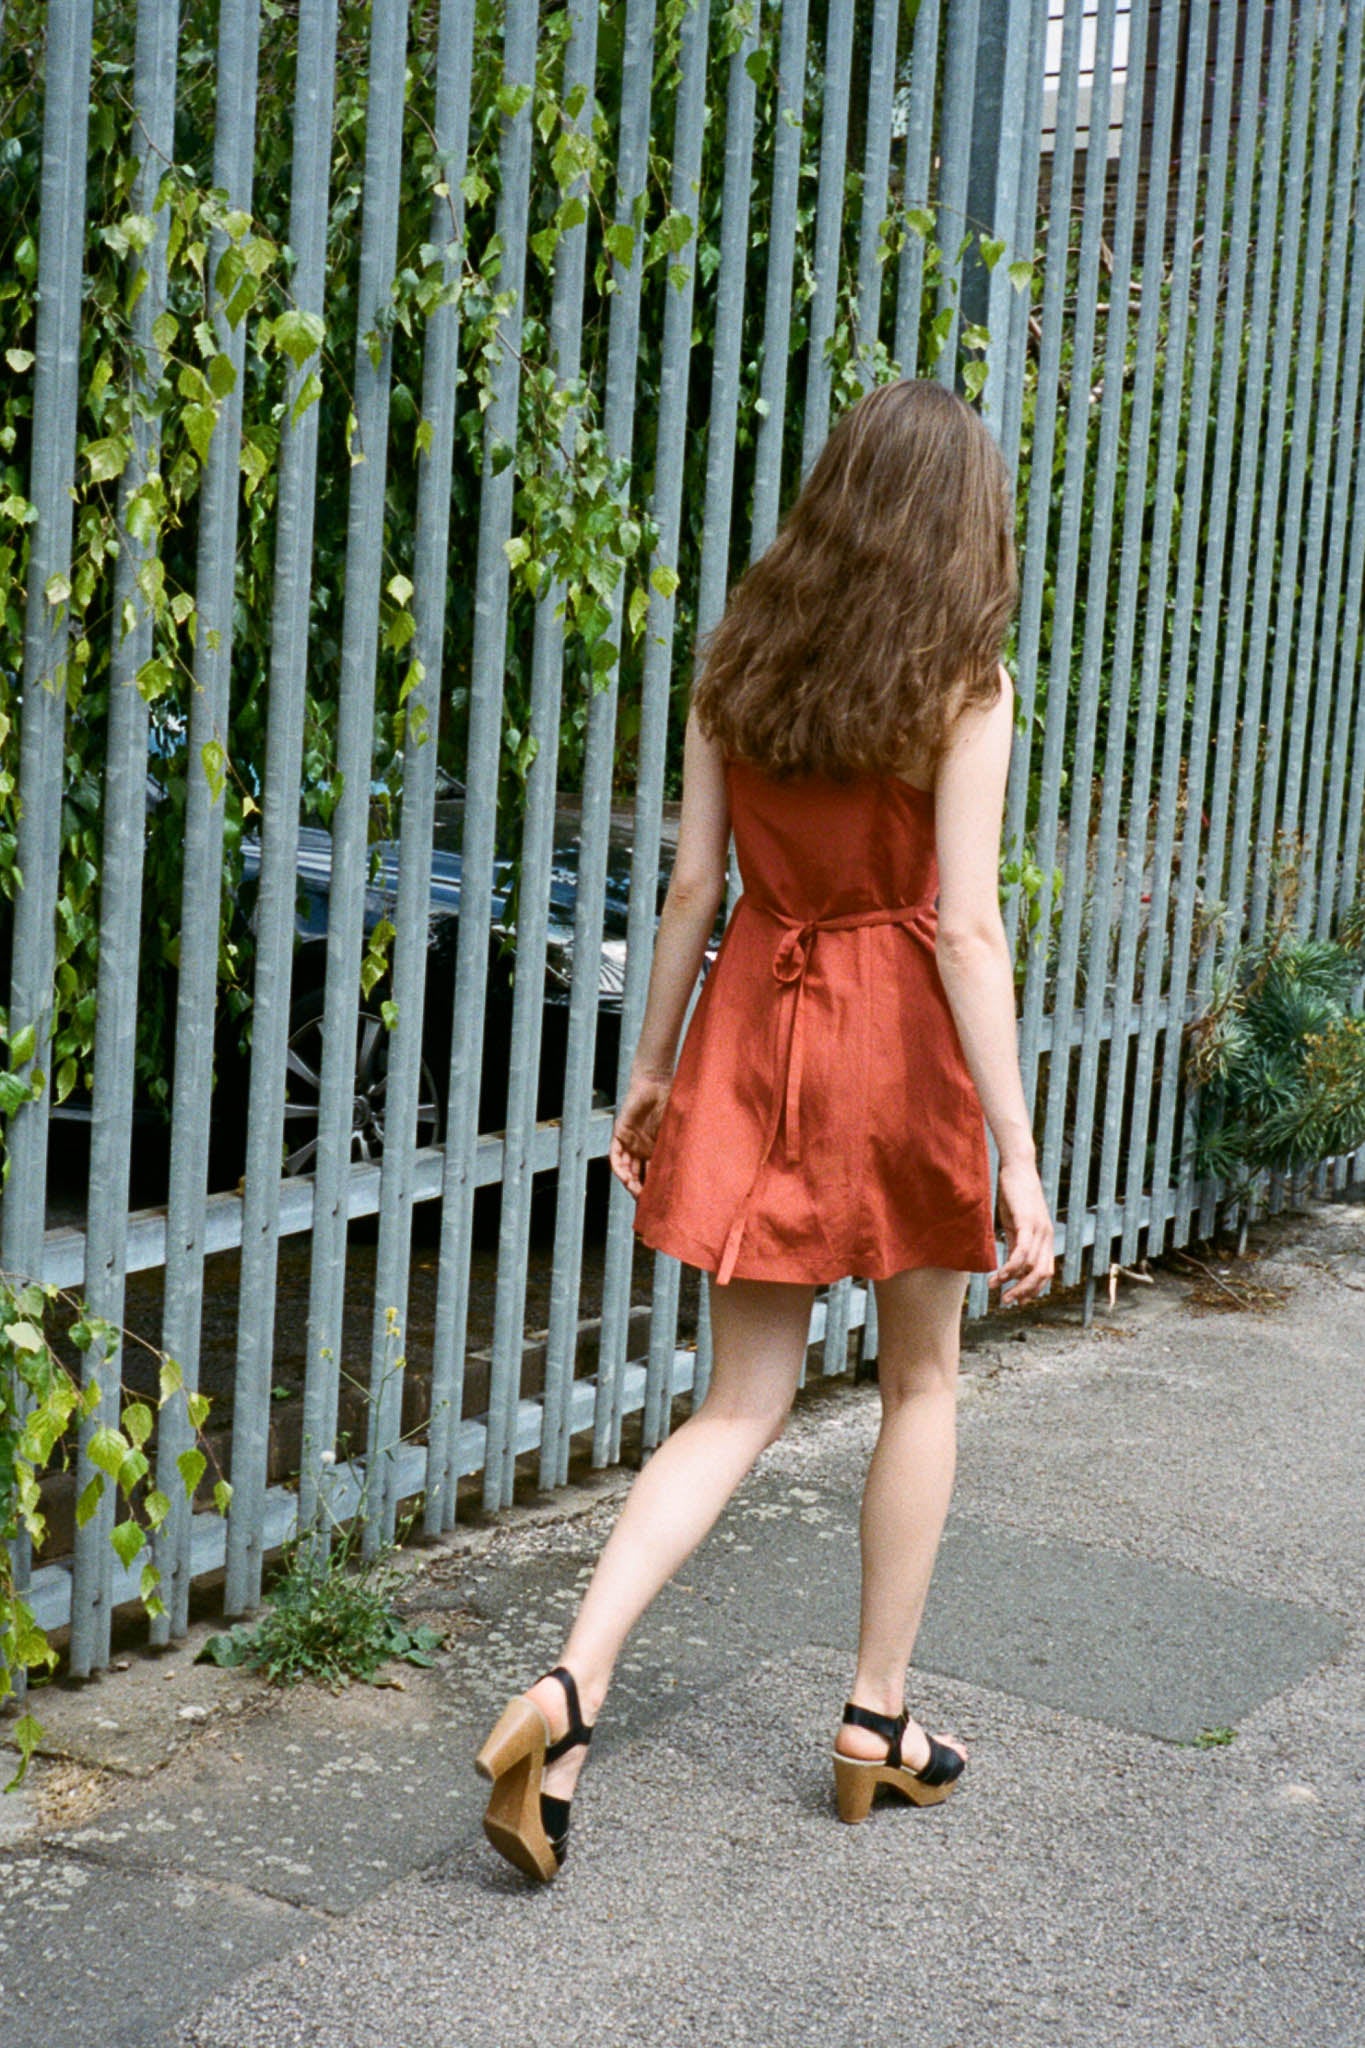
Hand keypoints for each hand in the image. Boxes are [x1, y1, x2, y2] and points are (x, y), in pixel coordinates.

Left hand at [609, 1068, 672, 1197]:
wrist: (656, 1083)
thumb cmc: (672, 1103)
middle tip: (647, 1203)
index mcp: (658, 1151)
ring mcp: (631, 1143)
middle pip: (639, 1176)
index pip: (655, 1174)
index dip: (656, 1189)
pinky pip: (615, 1155)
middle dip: (641, 1190)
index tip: (661, 1202)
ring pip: (626, 1169)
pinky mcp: (620, 1134)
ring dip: (630, 1181)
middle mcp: (643, 1150)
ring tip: (636, 1192)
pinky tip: (624, 1177)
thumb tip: (704, 1164)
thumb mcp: (678, 1129)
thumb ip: (684, 1144)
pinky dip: (619, 1167)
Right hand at [990, 1156, 1054, 1307]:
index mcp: (1045, 1238)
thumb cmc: (1014, 1194)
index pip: (1046, 1272)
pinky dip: (1011, 1267)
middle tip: (1007, 1301)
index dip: (1033, 1289)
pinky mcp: (1028, 1222)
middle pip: (1043, 1274)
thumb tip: (1011, 1265)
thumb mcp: (1015, 1223)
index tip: (1017, 1299)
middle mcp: (1047, 1236)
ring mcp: (1039, 1230)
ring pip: (1032, 1267)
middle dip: (1025, 1292)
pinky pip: (1022, 1252)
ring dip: (1015, 1283)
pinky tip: (998, 1275)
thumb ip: (1016, 1243)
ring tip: (997, 1290)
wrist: (1017, 1167)